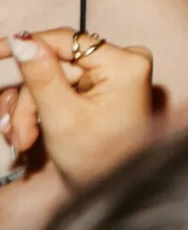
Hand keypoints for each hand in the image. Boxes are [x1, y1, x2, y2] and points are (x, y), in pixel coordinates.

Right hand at [3, 29, 154, 186]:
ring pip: (50, 79)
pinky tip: (29, 135)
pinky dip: (39, 111)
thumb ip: (41, 76)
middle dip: (29, 102)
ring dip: (30, 111)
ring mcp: (113, 75)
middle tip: (20, 136)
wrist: (112, 190)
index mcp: (125, 63)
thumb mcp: (62, 117)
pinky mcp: (101, 87)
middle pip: (53, 65)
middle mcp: (123, 62)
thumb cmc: (97, 160)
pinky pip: (59, 88)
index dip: (28, 44)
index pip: (66, 40)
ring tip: (24, 142)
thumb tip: (21, 38)